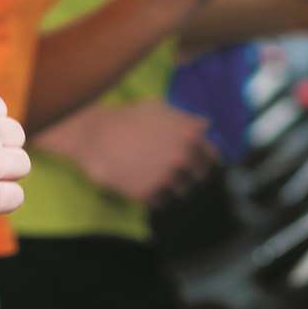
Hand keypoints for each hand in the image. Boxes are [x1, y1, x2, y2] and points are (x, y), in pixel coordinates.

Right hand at [44, 102, 217, 205]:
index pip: (213, 156)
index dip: (205, 158)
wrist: (94, 135)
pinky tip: (142, 183)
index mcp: (189, 134)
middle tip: (173, 170)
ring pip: (182, 191)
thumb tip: (205, 124)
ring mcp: (167, 177)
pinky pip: (161, 201)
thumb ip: (185, 118)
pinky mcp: (149, 194)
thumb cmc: (126, 117)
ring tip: (155, 177)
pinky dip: (155, 196)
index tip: (197, 161)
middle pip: (199, 176)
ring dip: (172, 186)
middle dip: (190, 174)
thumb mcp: (158, 107)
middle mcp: (183, 157)